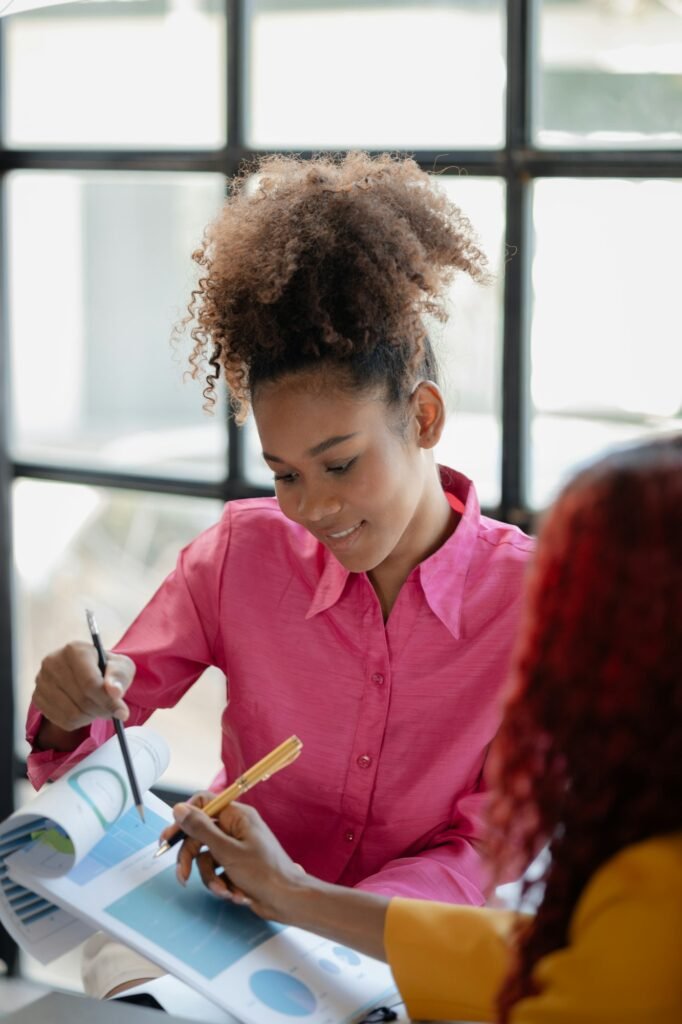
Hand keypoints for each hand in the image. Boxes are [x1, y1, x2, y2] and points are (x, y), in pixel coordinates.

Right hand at [33, 641, 135, 734]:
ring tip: (98, 707)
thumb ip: (119, 677)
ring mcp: (42, 680)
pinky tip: (84, 710)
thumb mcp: (121, 667)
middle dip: (102, 709)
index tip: (122, 712)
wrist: (87, 672)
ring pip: (72, 713)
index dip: (107, 701)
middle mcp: (53, 662)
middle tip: (112, 711)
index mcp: (75, 650)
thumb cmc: (106, 669)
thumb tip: (115, 692)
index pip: (90, 682)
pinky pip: (61, 721)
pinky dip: (78, 722)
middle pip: (82, 699)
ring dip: (91, 716)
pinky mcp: (37, 697)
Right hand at [164, 798, 304, 921]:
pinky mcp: (236, 866)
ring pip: (206, 858)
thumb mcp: (227, 851)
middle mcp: (235, 828)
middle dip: (191, 859)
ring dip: (211, 878)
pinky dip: (222, 884)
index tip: (169, 838)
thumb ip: (201, 829)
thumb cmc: (263, 873)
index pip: (203, 804)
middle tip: (182, 876)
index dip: (184, 819)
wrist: (287, 900)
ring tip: (224, 890)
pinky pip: (216, 872)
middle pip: (199, 835)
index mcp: (236, 815)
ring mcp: (235, 847)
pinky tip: (235, 894)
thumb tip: (179, 809)